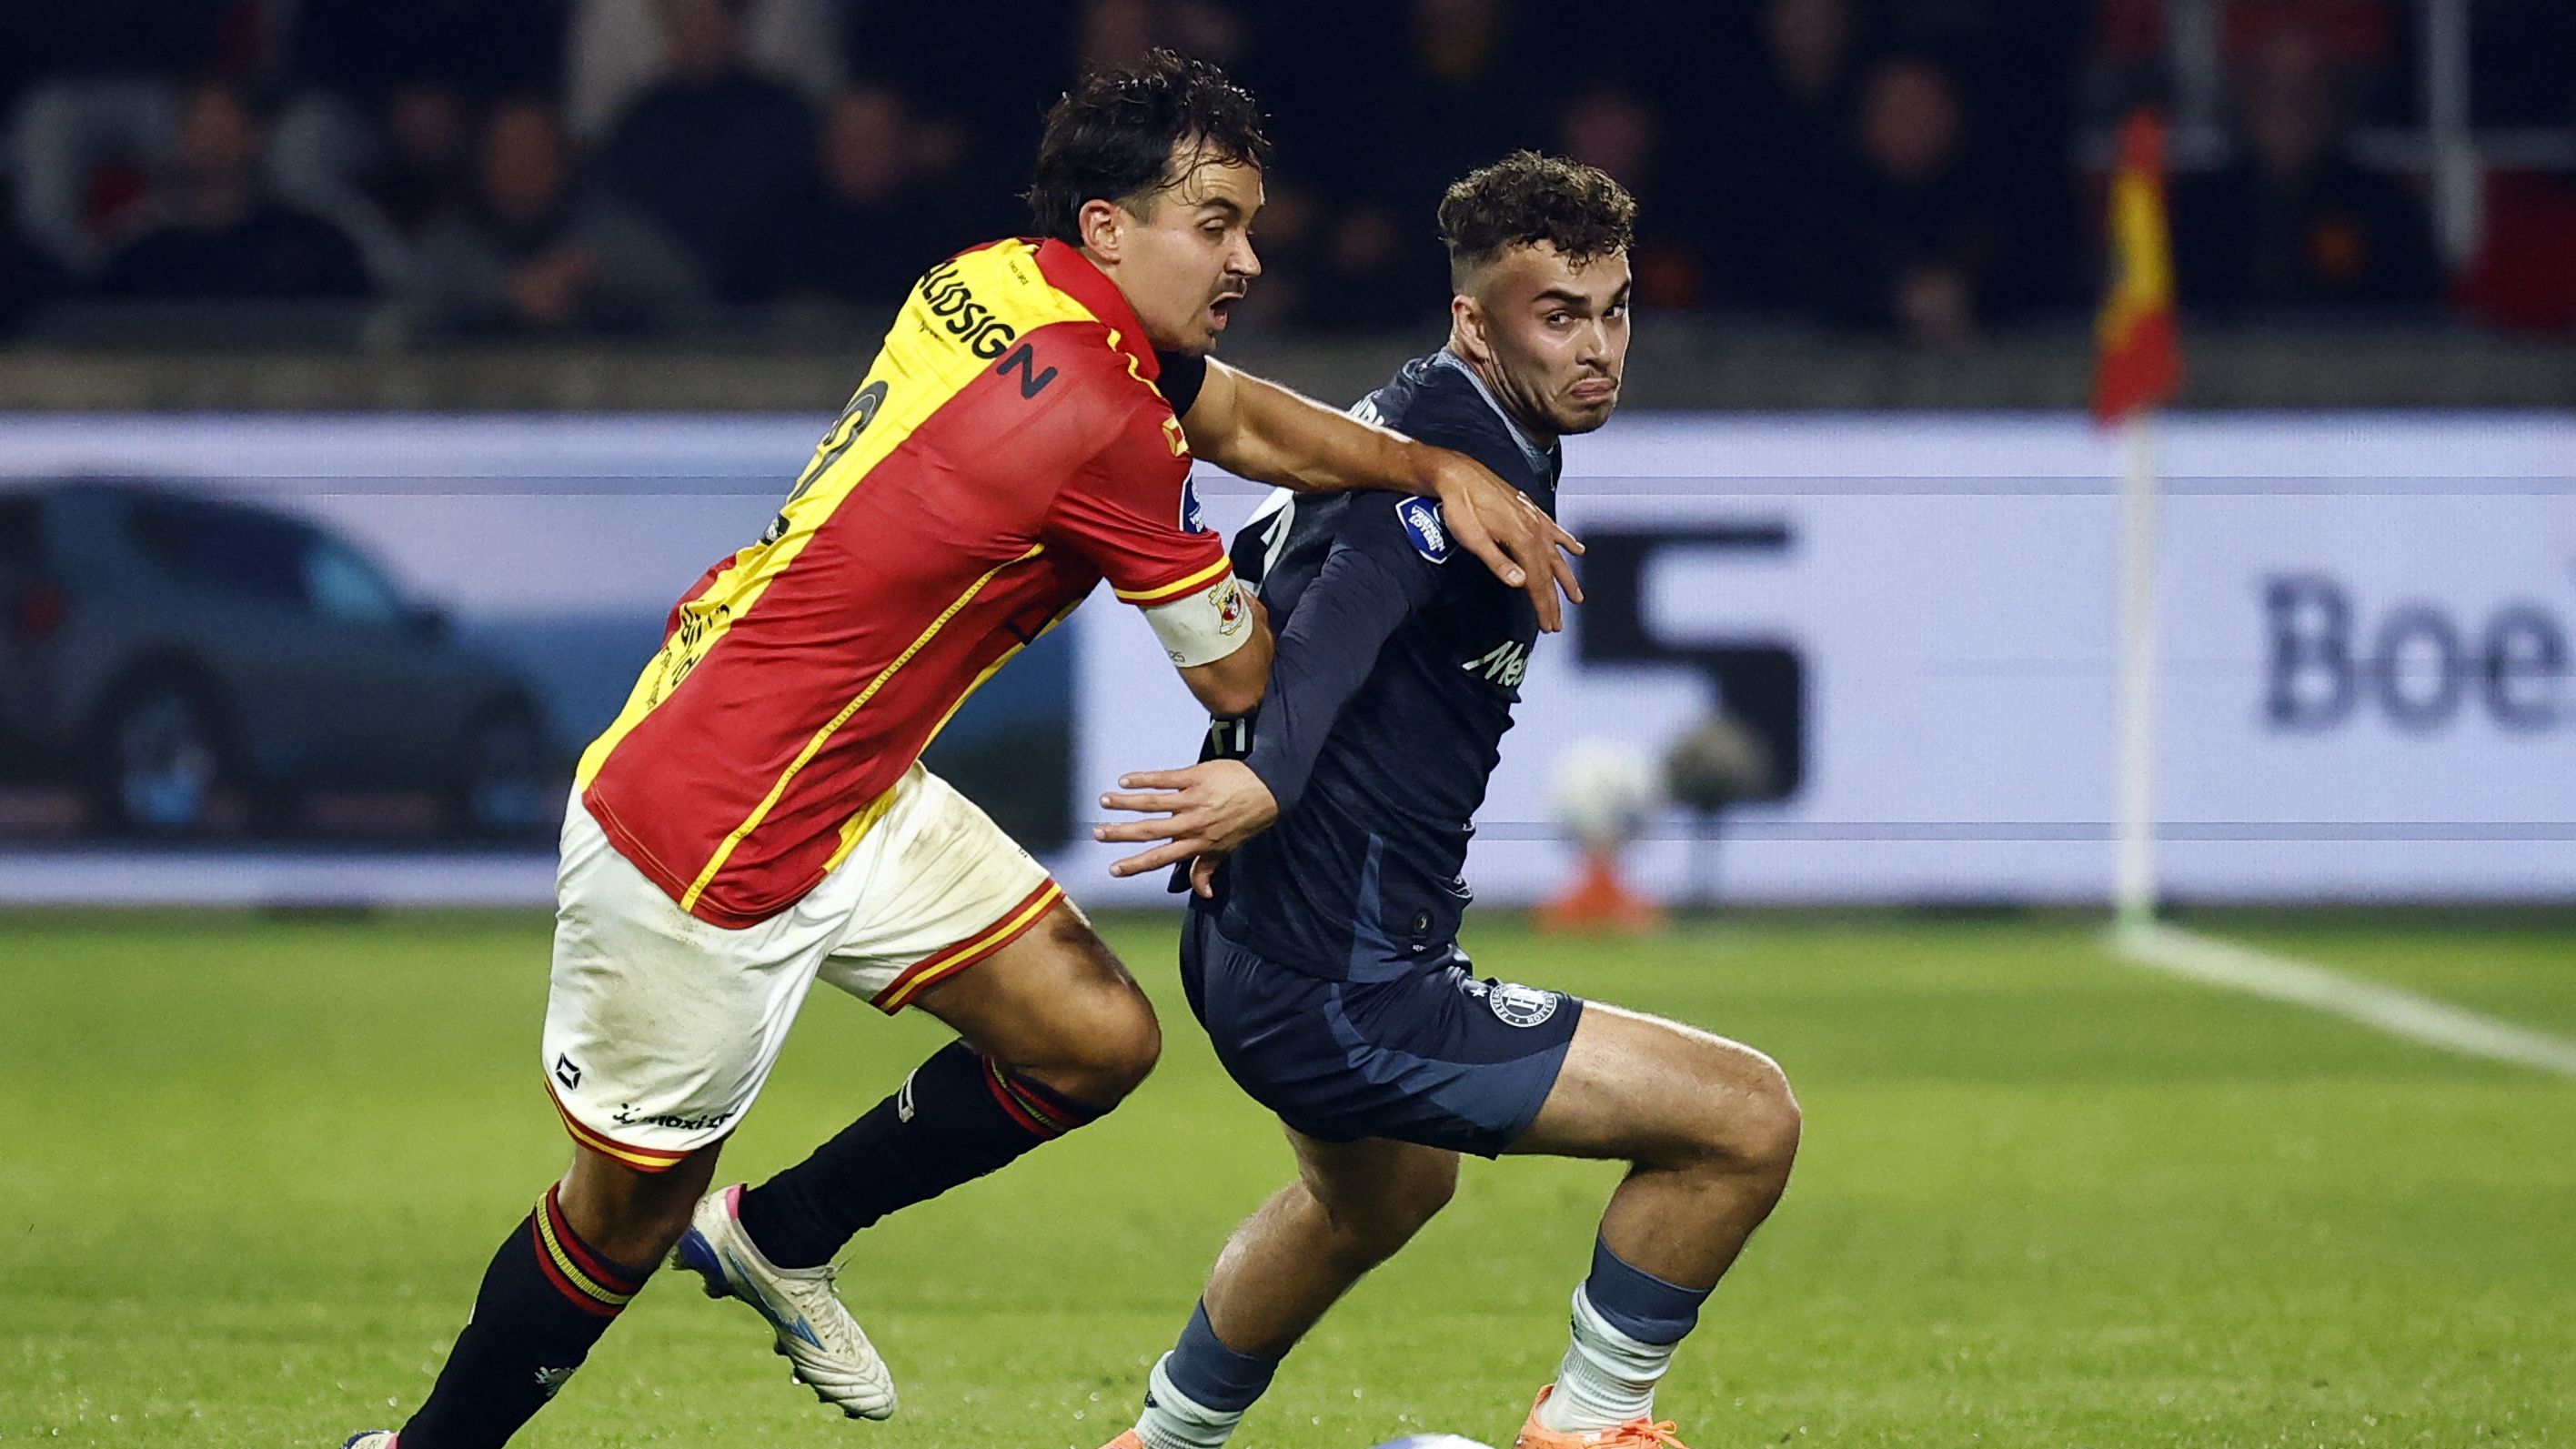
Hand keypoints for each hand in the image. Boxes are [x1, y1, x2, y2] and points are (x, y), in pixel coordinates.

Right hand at [1094, 760, 1278, 879]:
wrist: (1268, 788)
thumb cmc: (1248, 819)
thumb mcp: (1229, 848)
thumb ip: (1208, 868)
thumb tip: (1204, 893)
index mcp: (1198, 843)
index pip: (1161, 857)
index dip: (1137, 865)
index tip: (1115, 869)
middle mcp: (1192, 824)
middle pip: (1150, 831)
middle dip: (1121, 833)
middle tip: (1098, 834)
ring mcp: (1192, 799)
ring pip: (1152, 803)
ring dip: (1125, 803)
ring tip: (1104, 801)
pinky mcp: (1195, 776)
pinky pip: (1164, 778)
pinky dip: (1143, 779)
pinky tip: (1125, 780)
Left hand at [1419, 446, 1583, 630]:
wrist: (1457, 474)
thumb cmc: (1460, 506)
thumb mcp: (1473, 538)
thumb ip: (1498, 561)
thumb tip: (1519, 582)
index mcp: (1521, 539)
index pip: (1537, 581)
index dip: (1544, 605)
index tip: (1549, 625)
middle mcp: (1533, 530)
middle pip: (1548, 573)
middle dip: (1554, 600)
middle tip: (1557, 624)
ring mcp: (1534, 519)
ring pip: (1556, 555)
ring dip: (1566, 578)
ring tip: (1577, 597)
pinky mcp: (1529, 510)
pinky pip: (1555, 530)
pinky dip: (1567, 541)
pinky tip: (1578, 550)